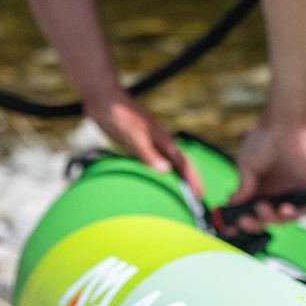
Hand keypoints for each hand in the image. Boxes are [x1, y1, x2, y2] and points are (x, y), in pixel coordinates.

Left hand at [88, 94, 203, 196]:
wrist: (104, 102)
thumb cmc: (121, 116)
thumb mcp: (135, 136)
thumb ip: (148, 154)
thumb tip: (166, 170)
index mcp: (164, 141)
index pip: (184, 164)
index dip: (193, 180)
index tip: (200, 196)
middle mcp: (160, 144)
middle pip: (179, 167)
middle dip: (188, 184)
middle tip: (194, 203)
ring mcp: (150, 146)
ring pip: (167, 167)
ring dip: (174, 181)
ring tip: (178, 198)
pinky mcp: (138, 148)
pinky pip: (152, 166)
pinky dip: (157, 177)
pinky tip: (153, 185)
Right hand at [227, 126, 305, 233]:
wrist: (284, 125)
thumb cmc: (263, 141)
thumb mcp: (246, 166)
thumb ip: (243, 188)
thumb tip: (233, 205)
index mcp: (257, 192)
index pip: (248, 214)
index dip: (239, 223)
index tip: (230, 228)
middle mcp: (273, 196)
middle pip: (264, 221)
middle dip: (253, 224)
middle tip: (246, 219)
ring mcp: (289, 194)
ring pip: (281, 219)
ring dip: (271, 218)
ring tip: (262, 207)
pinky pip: (302, 210)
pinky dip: (293, 213)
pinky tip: (284, 208)